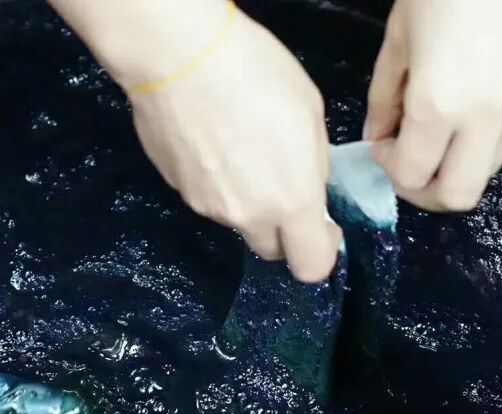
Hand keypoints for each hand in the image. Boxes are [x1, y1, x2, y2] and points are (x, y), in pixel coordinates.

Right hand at [110, 3, 338, 281]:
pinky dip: (215, 181)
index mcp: (291, 199)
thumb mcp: (309, 112)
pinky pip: (206, 198)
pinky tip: (212, 142)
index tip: (323, 227)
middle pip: (271, 249)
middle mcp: (247, 215)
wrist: (179, 59)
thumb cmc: (254, 72)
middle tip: (284, 187)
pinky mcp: (178, 190)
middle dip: (283, 229)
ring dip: (246, 200)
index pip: (311, 266)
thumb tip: (308, 184)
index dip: (321, 252)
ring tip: (240, 148)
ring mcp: (207, 206)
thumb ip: (313, 165)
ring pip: (237, 220)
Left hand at [364, 0, 501, 211]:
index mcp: (439, 104)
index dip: (388, 169)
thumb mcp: (398, 38)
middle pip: (458, 195)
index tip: (380, 145)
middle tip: (406, 163)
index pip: (410, 175)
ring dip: (455, 167)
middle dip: (425, 190)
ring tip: (433, 137)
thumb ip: (384, 96)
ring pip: (487, 170)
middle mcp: (485, 115)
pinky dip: (479, 140)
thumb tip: (376, 134)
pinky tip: (461, 111)